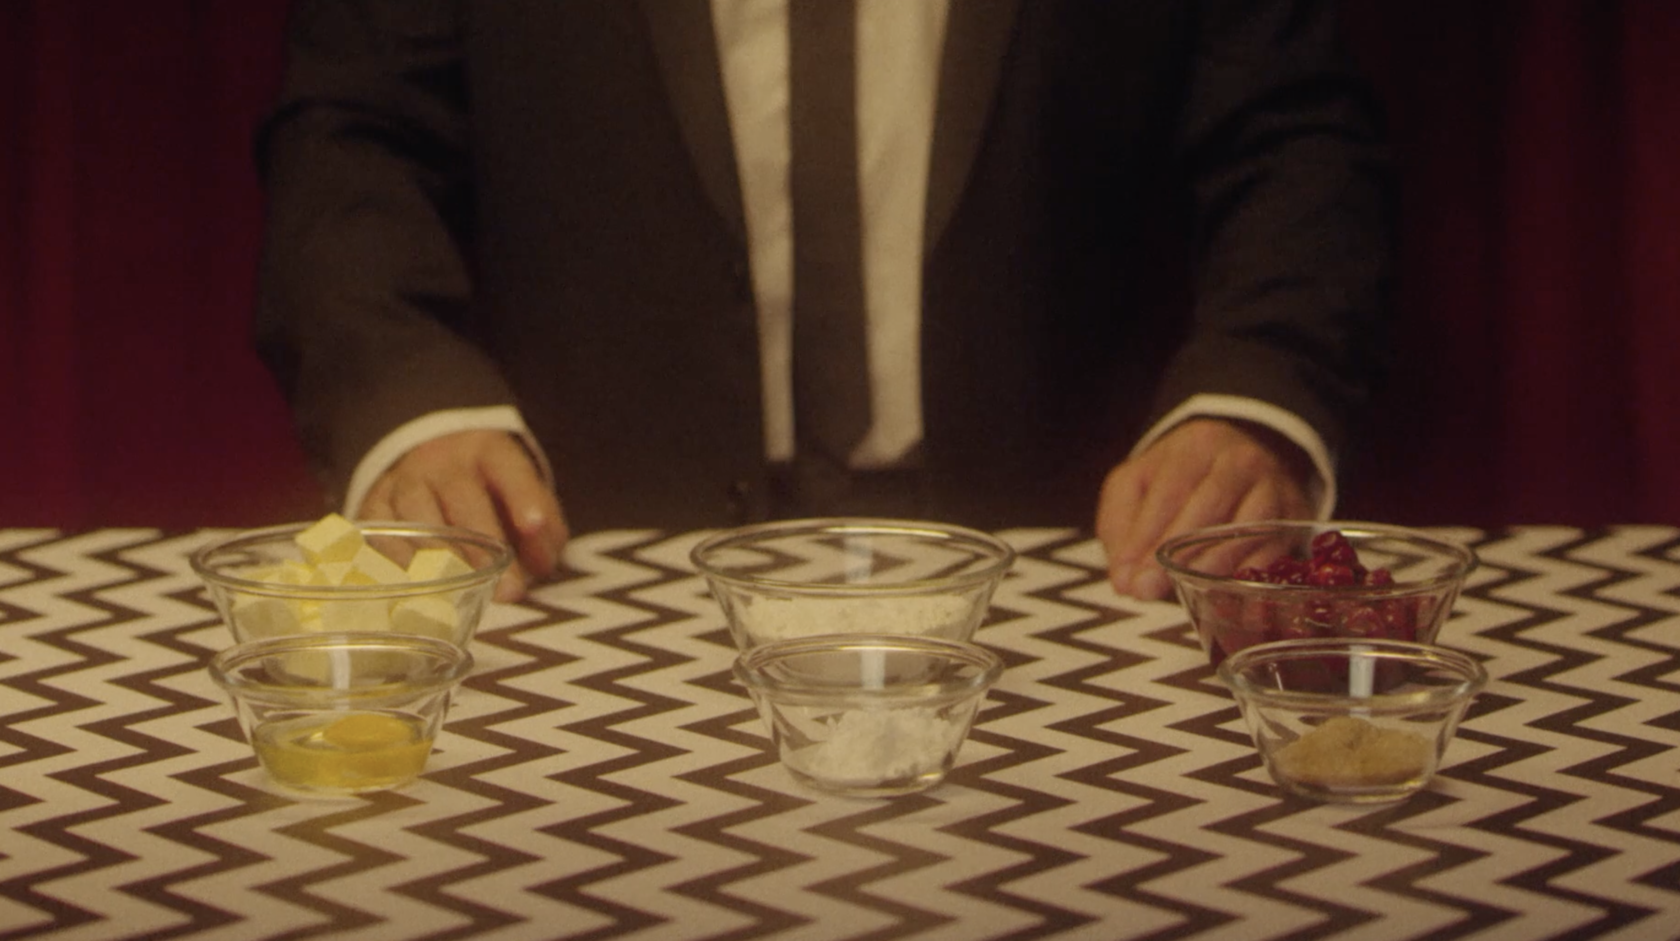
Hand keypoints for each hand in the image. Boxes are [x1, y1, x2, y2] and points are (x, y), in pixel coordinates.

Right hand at [359, 430, 567, 601]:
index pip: (509, 469)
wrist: (431, 463)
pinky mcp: (373, 505)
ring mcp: (404, 481)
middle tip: (508, 591)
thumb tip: (542, 565)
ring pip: (416, 514)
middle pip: (461, 496)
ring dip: (438, 557)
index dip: (523, 496)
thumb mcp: (525, 500)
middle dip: (484, 546)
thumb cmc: (490, 495)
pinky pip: (377, 531)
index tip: (534, 527)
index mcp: (488, 453)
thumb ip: (544, 532)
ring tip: (459, 593)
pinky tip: (410, 587)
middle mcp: (442, 462)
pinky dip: (392, 560)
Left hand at [1096, 418, 1314, 600]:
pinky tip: (1227, 597)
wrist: (1236, 458)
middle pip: (1210, 504)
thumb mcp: (1137, 485)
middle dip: (1177, 552)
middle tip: (1148, 589)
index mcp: (1197, 445)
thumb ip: (1121, 527)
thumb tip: (1125, 580)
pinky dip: (1252, 574)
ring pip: (1250, 525)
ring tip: (1186, 591)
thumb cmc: (1176, 479)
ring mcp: (1275, 486)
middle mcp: (1241, 460)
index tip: (1128, 577)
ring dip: (1216, 563)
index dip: (1147, 535)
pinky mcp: (1296, 516)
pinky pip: (1277, 548)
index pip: (1171, 489)